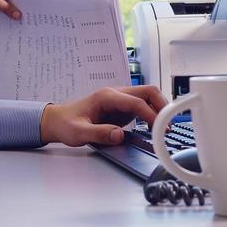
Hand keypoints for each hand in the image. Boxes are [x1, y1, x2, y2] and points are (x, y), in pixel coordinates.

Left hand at [39, 85, 167, 145]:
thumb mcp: (78, 132)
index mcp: (106, 97)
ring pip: (147, 96)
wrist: (57, 120)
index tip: (160, 129)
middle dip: (162, 106)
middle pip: (147, 91)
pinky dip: (151, 113)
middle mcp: (115, 94)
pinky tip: (154, 127)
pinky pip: (142, 105)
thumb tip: (119, 135)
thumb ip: (99, 134)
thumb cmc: (66, 124)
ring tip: (164, 127)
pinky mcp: (121, 108)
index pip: (137, 102)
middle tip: (168, 125)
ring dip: (158, 108)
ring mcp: (119, 100)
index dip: (151, 115)